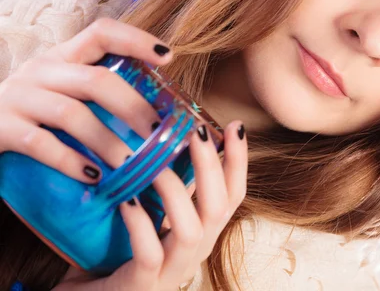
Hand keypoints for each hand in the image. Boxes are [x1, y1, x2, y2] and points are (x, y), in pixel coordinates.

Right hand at [0, 17, 174, 179]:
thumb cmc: (33, 114)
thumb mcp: (64, 93)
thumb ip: (98, 96)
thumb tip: (156, 120)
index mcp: (62, 57)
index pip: (101, 32)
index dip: (136, 40)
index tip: (167, 56)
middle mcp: (40, 70)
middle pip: (96, 80)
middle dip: (133, 107)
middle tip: (158, 132)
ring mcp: (17, 97)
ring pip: (72, 115)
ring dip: (107, 142)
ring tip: (131, 163)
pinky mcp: (0, 127)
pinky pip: (40, 144)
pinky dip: (70, 161)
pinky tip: (93, 176)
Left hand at [53, 120, 247, 290]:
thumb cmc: (119, 248)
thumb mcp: (153, 211)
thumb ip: (169, 185)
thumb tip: (172, 135)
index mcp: (203, 230)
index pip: (234, 194)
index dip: (239, 161)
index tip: (235, 126)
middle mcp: (195, 250)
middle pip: (220, 207)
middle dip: (211, 165)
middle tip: (197, 130)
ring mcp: (171, 270)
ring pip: (190, 230)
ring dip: (175, 192)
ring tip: (155, 165)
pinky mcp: (142, 285)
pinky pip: (149, 254)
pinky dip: (140, 224)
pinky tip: (126, 201)